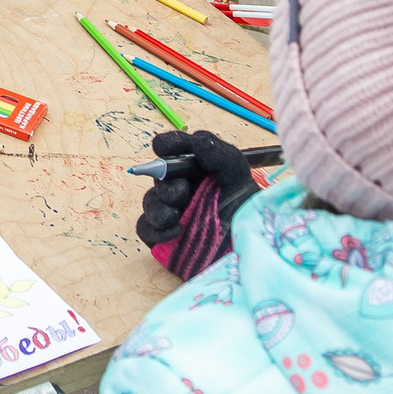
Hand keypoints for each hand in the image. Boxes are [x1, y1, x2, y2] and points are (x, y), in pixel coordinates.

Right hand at [136, 130, 264, 279]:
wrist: (247, 254)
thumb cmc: (246, 213)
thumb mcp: (238, 178)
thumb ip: (219, 155)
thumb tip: (196, 140)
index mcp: (198, 170)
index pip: (175, 150)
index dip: (166, 145)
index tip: (163, 147)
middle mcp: (183, 188)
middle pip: (157, 176)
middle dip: (166, 183)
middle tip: (182, 193)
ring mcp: (173, 213)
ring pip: (149, 202)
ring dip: (159, 207)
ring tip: (177, 216)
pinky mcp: (165, 237)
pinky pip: (145, 228)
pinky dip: (156, 230)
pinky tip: (176, 232)